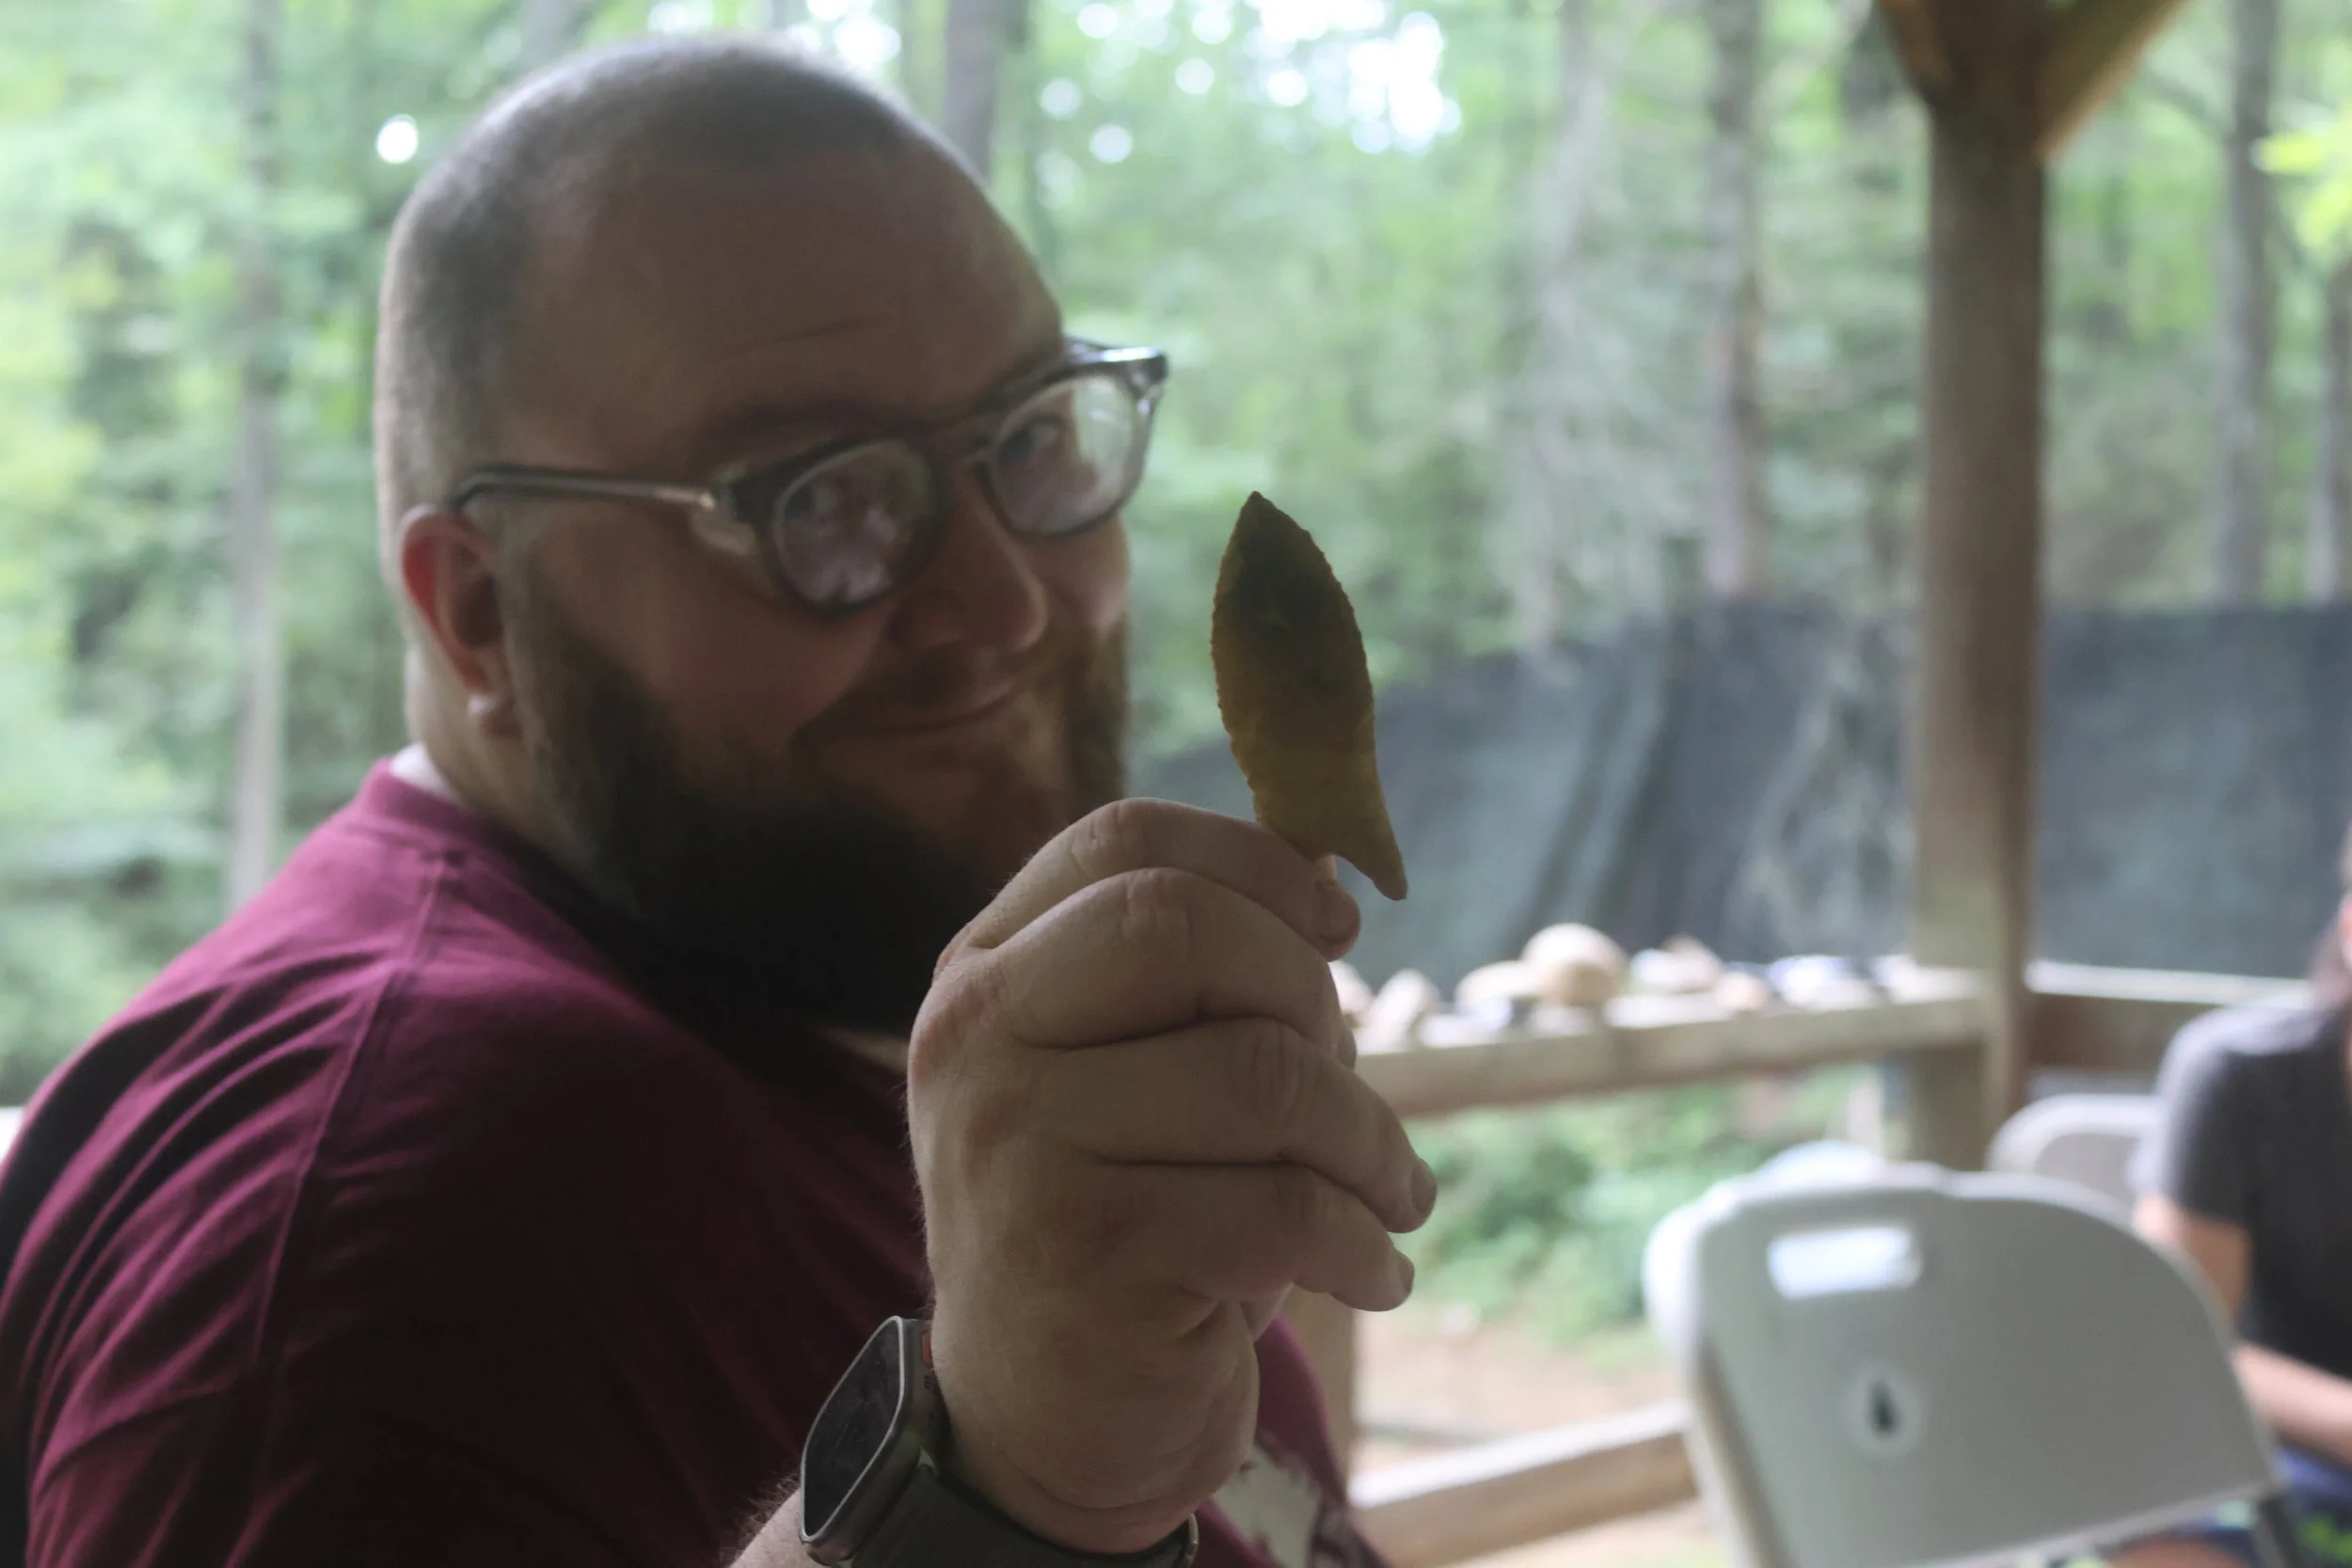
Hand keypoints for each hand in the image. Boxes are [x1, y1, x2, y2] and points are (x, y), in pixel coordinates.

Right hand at [909, 799, 1435, 1554]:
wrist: (1032, 1429)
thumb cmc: (1114, 1220)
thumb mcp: (1118, 1076)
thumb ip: (1192, 972)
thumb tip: (1329, 858)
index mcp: (982, 971)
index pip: (1123, 840)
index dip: (1258, 861)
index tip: (1339, 930)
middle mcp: (976, 1040)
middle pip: (1186, 927)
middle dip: (1310, 994)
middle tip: (1348, 1083)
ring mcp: (1019, 1146)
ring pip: (1263, 1073)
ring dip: (1369, 1139)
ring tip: (1390, 1193)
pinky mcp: (1087, 1255)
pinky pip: (1287, 1204)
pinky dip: (1364, 1240)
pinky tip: (1372, 1271)